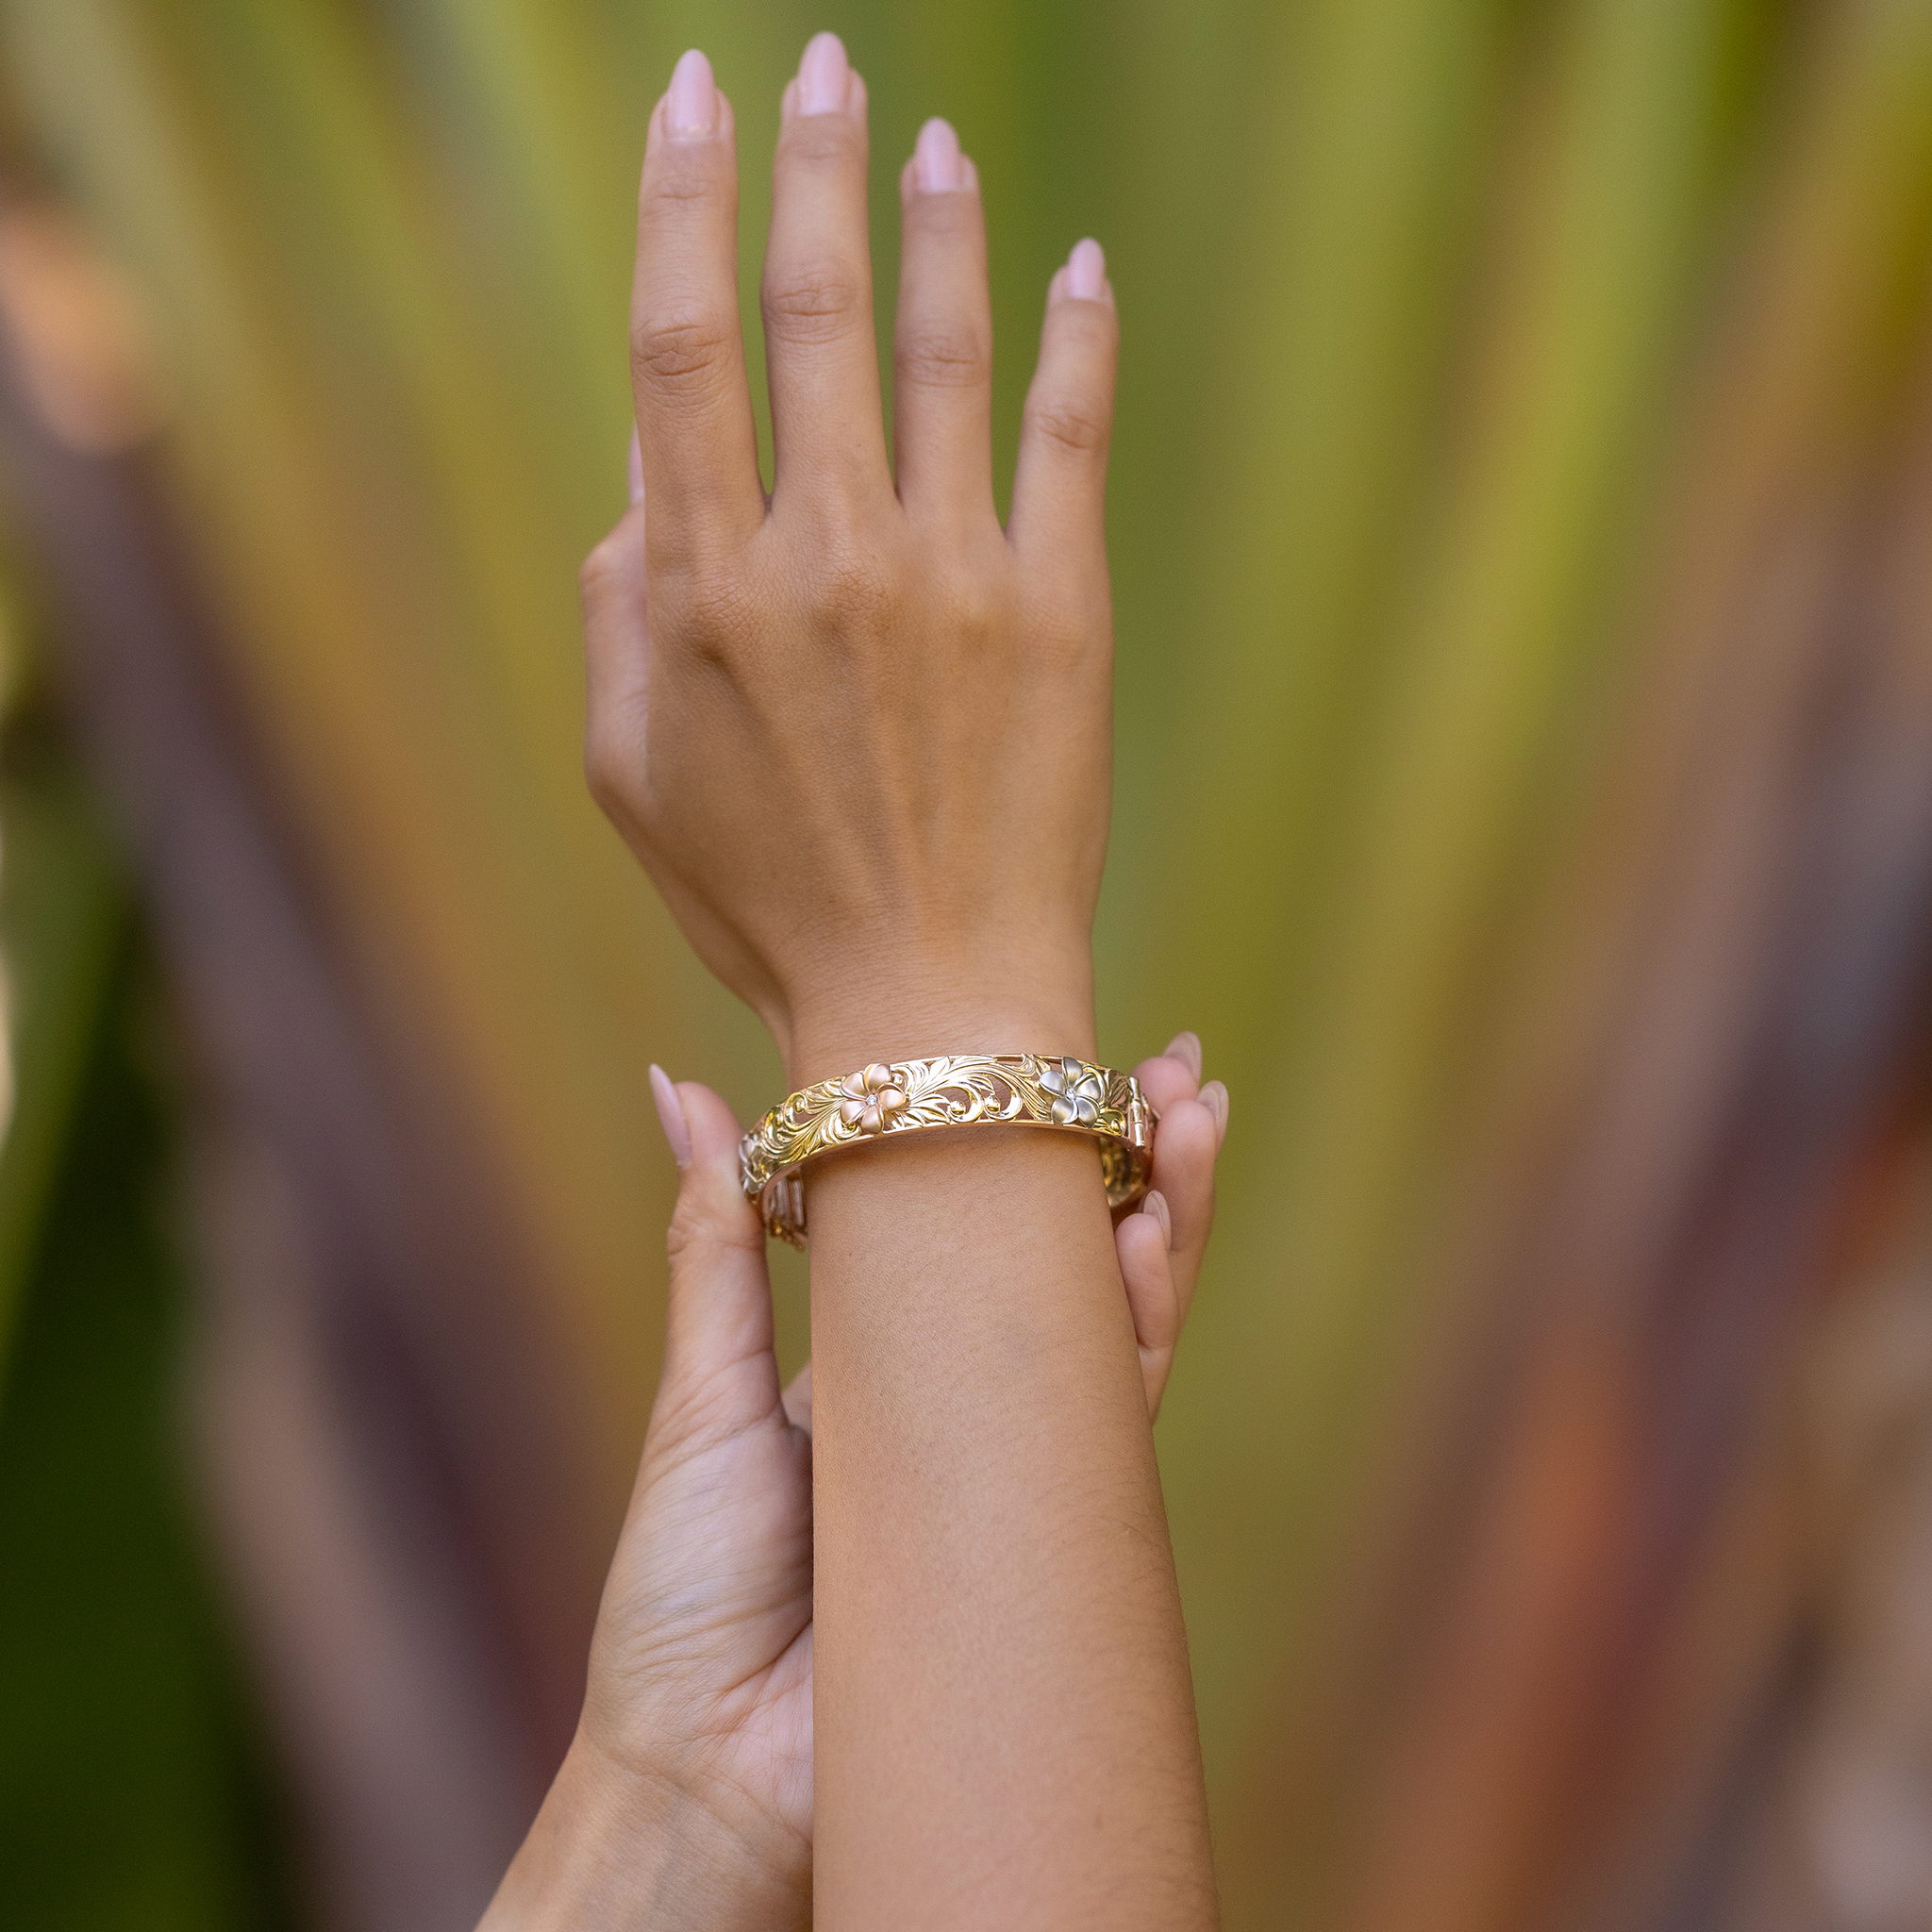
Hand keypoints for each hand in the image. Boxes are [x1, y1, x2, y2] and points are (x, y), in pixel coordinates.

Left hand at [483, 1037, 1223, 1927]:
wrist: (703, 1770)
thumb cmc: (683, 1594)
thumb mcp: (700, 1392)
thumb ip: (714, 1238)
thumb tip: (674, 1082)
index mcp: (889, 1370)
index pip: (984, 1236)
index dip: (1031, 1146)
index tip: (1063, 1055)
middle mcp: (967, 1413)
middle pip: (1072, 1266)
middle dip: (1131, 1164)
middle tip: (1173, 1069)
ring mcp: (1019, 1471)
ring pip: (1115, 1325)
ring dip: (1165, 1219)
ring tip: (1191, 1117)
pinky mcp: (1049, 1534)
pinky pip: (1114, 1418)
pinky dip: (1146, 1326)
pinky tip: (1160, 1238)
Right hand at [580, 33, 1119, 1078]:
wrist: (928, 1005)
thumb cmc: (765, 901)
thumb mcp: (630, 773)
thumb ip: (616, 609)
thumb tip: (642, 477)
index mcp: (704, 586)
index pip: (682, 340)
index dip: (683, 201)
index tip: (692, 98)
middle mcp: (826, 555)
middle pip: (812, 310)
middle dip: (813, 165)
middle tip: (824, 66)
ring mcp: (954, 576)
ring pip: (942, 349)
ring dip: (936, 224)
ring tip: (928, 136)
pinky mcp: (1061, 610)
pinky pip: (1069, 436)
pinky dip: (1076, 336)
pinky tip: (1078, 263)